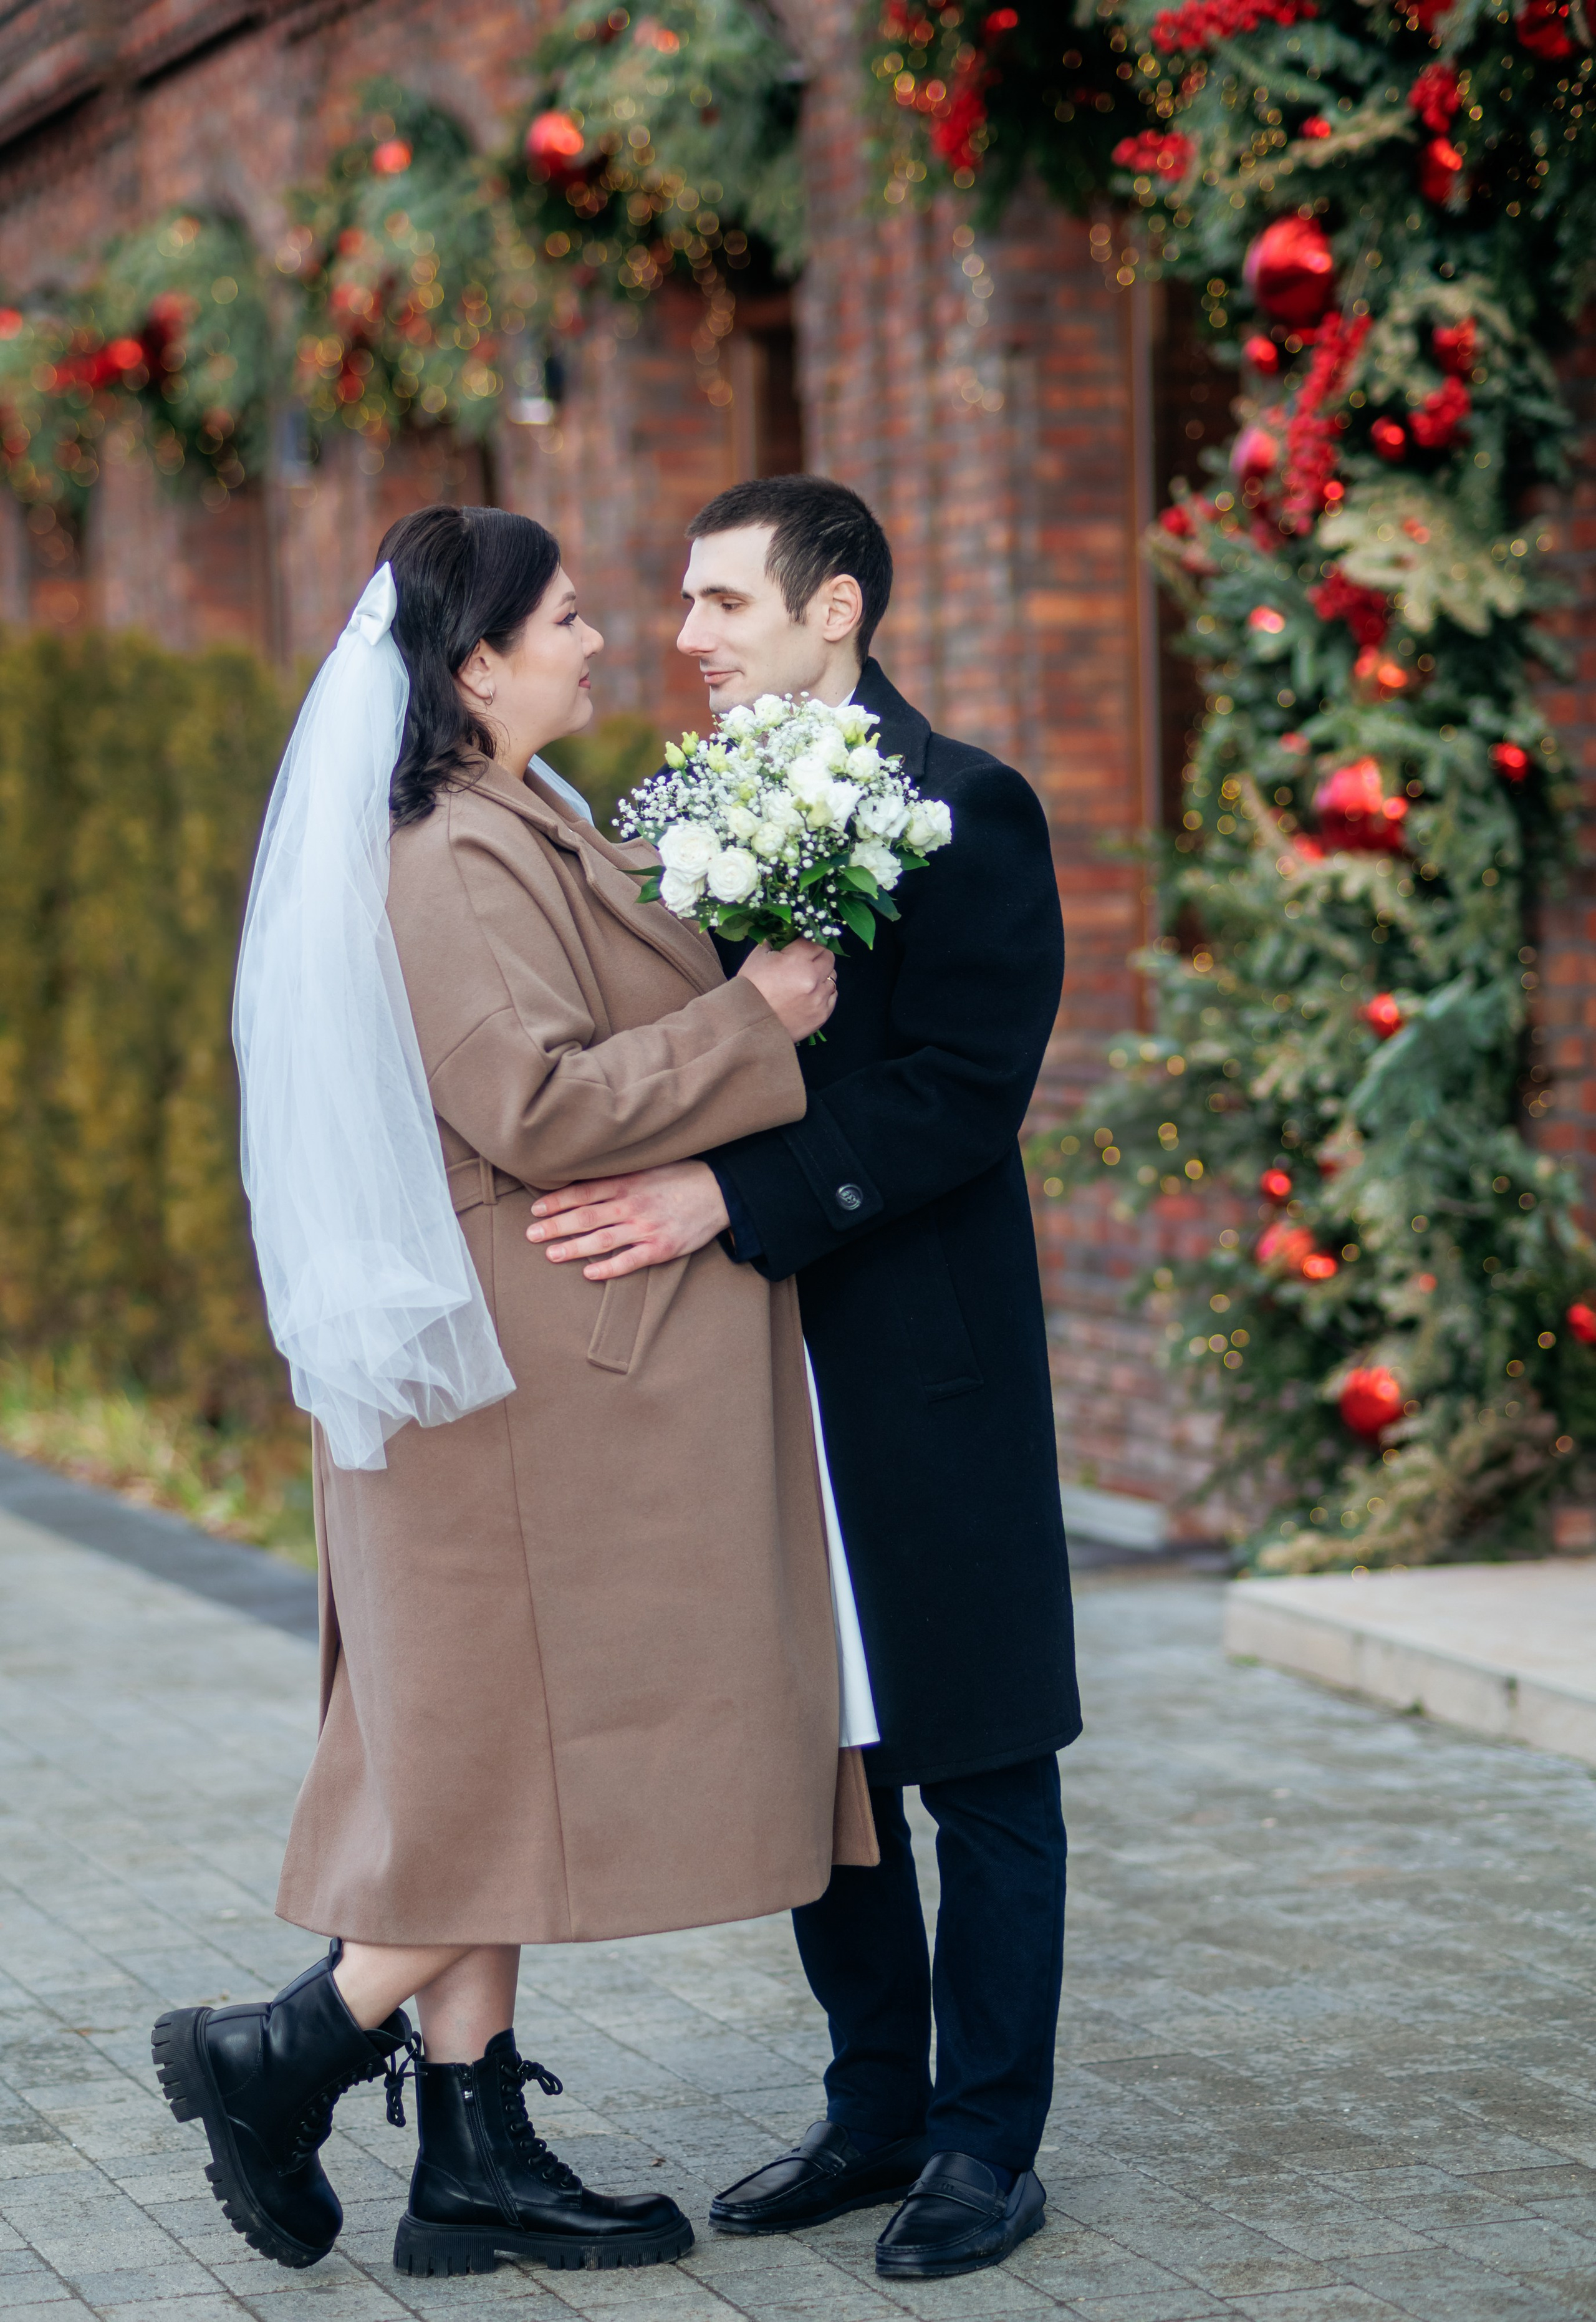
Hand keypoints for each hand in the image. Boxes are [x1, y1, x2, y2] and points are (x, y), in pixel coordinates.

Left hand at [526, 1160, 730, 1279]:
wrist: (719, 1191)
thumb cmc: (680, 1177)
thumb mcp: (647, 1166)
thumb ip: (618, 1175)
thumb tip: (585, 1178)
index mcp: (626, 1182)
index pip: (582, 1192)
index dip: (556, 1201)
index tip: (535, 1209)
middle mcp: (631, 1205)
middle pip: (585, 1217)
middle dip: (555, 1226)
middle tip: (530, 1234)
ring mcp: (646, 1228)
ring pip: (602, 1240)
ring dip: (573, 1248)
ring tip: (551, 1254)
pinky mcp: (661, 1248)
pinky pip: (629, 1261)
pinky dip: (608, 1269)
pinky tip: (589, 1274)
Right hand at [737, 939, 837, 1042]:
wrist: (747, 1025)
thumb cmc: (749, 989)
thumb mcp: (757, 957)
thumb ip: (775, 940)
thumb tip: (786, 932)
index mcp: (798, 961)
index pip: (816, 941)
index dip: (808, 942)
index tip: (801, 946)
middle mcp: (813, 978)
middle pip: (829, 957)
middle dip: (818, 956)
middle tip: (805, 962)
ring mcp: (819, 998)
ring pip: (833, 977)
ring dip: (822, 976)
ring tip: (805, 981)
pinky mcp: (821, 1015)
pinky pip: (832, 996)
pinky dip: (824, 993)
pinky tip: (809, 995)